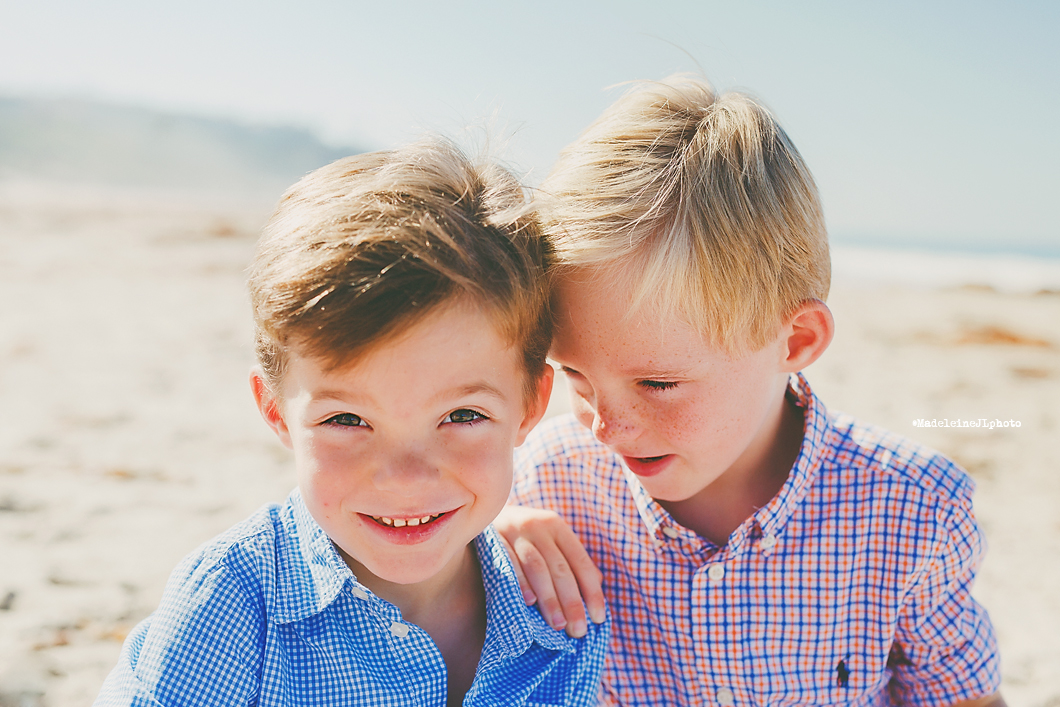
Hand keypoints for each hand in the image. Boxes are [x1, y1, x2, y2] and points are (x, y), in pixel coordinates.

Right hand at [494, 505, 606, 637]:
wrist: (481, 509)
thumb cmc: (523, 536)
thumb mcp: (548, 540)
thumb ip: (570, 561)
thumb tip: (598, 588)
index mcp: (557, 527)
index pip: (581, 562)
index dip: (591, 591)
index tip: (598, 619)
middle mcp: (538, 526)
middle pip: (560, 568)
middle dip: (571, 601)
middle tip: (578, 631)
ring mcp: (515, 532)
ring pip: (537, 567)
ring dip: (549, 598)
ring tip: (557, 624)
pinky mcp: (494, 539)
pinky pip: (509, 563)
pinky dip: (520, 582)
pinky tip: (528, 602)